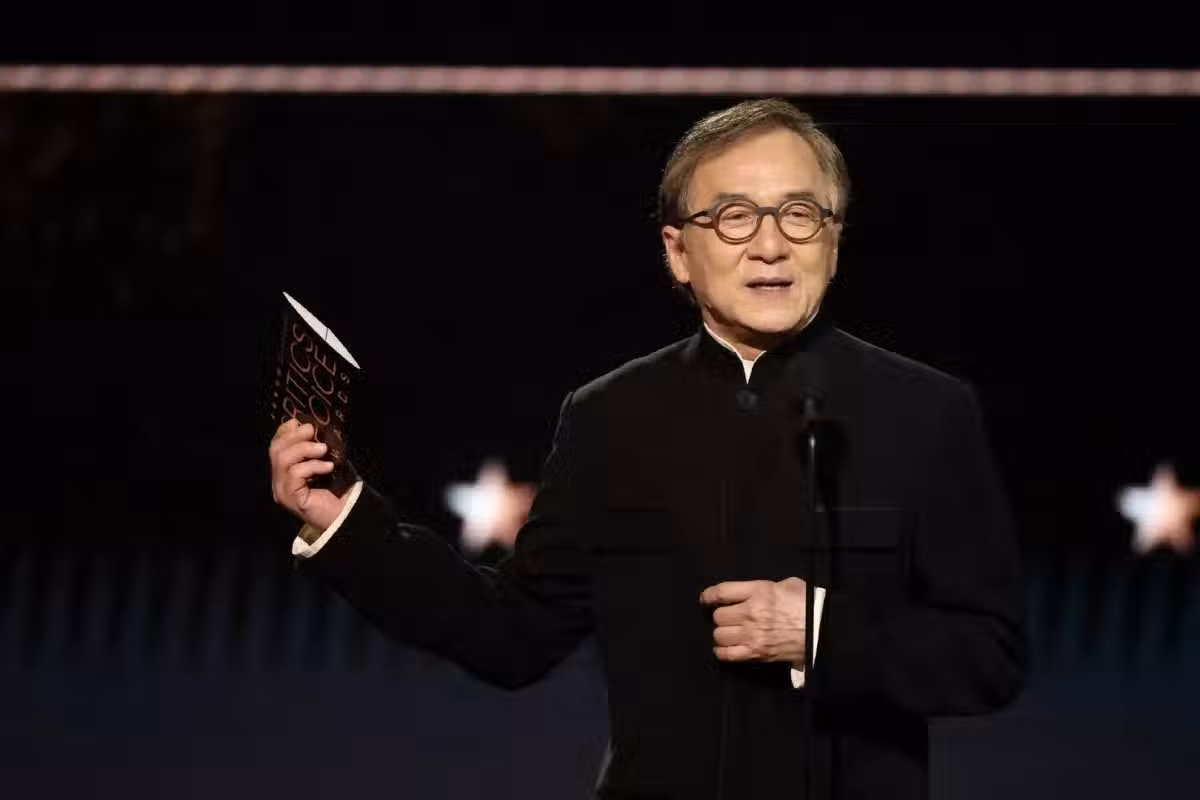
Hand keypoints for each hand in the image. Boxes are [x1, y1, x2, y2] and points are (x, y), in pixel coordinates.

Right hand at [269, 417, 348, 531]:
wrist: (345, 515)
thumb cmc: (338, 488)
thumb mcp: (328, 460)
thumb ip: (319, 445)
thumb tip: (316, 424)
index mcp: (284, 469)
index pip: (276, 444)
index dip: (287, 430)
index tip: (305, 423)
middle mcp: (278, 479)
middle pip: (275, 450)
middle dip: (294, 436)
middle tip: (313, 431)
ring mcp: (282, 490)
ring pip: (283, 460)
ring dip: (304, 449)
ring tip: (324, 449)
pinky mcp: (290, 498)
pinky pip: (295, 474)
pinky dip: (312, 466)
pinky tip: (328, 467)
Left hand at [700, 578, 807, 664]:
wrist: (822, 631)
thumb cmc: (808, 605)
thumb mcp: (790, 585)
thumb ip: (770, 586)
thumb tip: (759, 590)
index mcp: (759, 592)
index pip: (722, 592)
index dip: (709, 595)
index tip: (705, 598)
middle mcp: (751, 613)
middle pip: (718, 616)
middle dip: (721, 616)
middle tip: (728, 618)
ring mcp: (752, 635)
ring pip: (719, 635)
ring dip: (722, 634)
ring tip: (728, 632)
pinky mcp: (756, 653)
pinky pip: (728, 654)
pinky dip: (722, 652)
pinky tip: (725, 648)